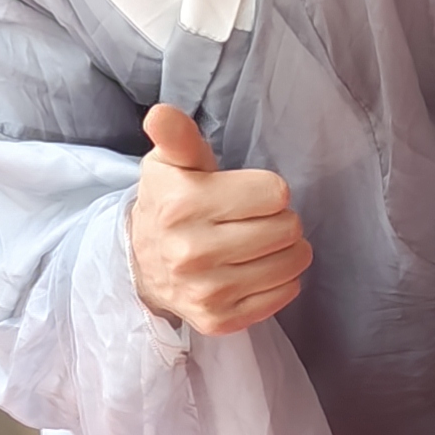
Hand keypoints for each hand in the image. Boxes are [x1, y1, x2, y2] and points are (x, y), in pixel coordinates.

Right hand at [128, 103, 309, 334]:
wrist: (143, 264)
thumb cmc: (170, 202)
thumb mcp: (170, 162)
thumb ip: (176, 135)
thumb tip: (161, 114)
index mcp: (183, 204)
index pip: (275, 193)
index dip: (268, 190)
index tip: (247, 195)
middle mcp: (192, 252)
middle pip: (287, 228)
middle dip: (280, 219)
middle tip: (256, 220)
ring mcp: (206, 291)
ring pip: (291, 263)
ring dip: (287, 250)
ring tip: (263, 242)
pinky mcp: (219, 320)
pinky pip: (284, 295)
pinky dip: (281, 280)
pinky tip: (258, 269)